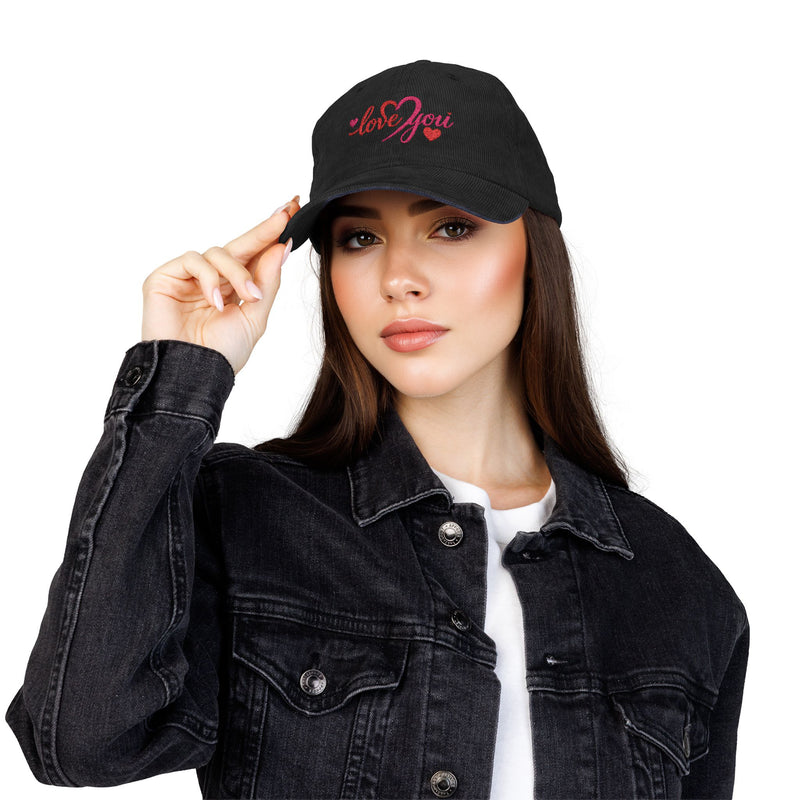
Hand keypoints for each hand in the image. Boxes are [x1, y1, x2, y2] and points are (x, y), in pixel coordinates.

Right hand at [141, 197, 298, 373]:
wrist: (194, 373)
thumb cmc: (222, 352)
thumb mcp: (256, 316)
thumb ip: (268, 281)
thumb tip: (282, 246)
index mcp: (234, 287)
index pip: (254, 255)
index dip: (272, 235)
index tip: (293, 211)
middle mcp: (212, 278)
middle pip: (240, 245)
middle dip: (263, 231)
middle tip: (284, 216)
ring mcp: (188, 277)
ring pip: (219, 253)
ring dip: (238, 273)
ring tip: (247, 298)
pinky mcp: (165, 277)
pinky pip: (194, 260)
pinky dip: (210, 279)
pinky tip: (216, 301)